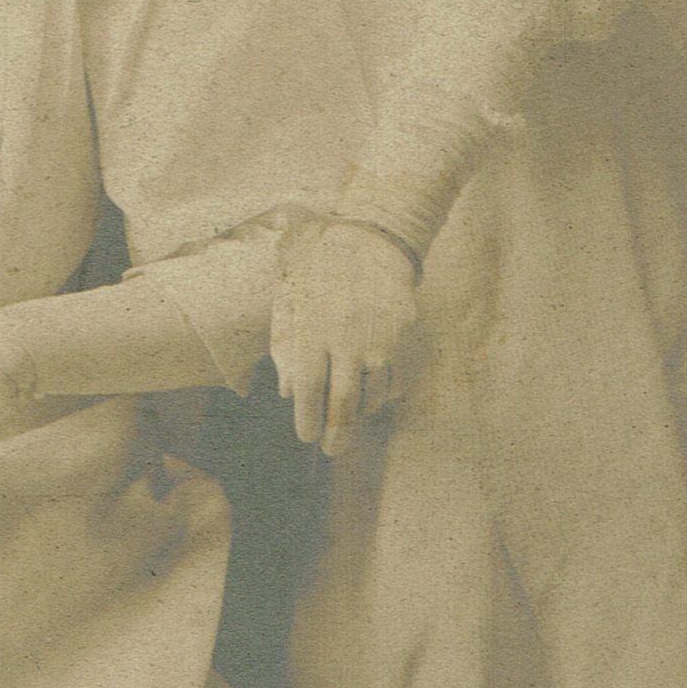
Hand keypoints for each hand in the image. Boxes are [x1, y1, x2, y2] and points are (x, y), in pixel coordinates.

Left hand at [271, 219, 419, 456]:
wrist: (370, 236)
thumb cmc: (318, 266)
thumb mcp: (288, 298)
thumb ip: (285, 346)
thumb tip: (288, 392)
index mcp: (313, 331)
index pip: (309, 390)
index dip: (307, 420)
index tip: (306, 437)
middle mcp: (346, 340)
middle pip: (343, 403)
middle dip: (336, 434)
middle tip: (331, 451)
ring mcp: (378, 340)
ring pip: (372, 394)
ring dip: (360, 416)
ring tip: (349, 426)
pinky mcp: (401, 336)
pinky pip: (393, 376)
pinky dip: (382, 394)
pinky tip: (373, 399)